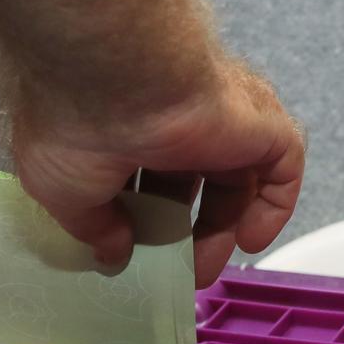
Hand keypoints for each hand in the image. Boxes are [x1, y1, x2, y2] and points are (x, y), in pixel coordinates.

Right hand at [10, 57, 304, 288]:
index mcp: (129, 122)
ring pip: (237, 179)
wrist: (117, 73)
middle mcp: (177, 117)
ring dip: (225, 228)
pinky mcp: (259, 123)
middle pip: (194, 180)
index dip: (145, 218)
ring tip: (204, 269)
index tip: (135, 254)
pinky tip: (251, 240)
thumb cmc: (76, 122)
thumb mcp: (61, 188)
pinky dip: (273, 206)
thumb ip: (91, 226)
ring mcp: (221, 120)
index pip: (147, 172)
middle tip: (176, 271)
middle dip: (186, 231)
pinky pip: (282, 167)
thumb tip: (111, 253)